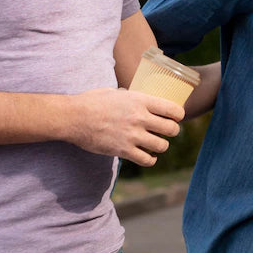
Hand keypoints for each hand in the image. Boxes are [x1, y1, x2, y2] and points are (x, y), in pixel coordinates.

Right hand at [66, 88, 184, 166]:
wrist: (73, 117)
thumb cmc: (92, 101)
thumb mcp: (116, 93)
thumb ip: (132, 98)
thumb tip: (141, 100)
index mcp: (140, 101)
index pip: (173, 109)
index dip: (178, 115)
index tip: (176, 117)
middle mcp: (140, 118)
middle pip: (172, 129)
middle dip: (172, 131)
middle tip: (166, 131)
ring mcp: (132, 135)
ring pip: (162, 146)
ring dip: (161, 146)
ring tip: (156, 144)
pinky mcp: (123, 151)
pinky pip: (147, 160)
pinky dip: (150, 159)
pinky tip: (147, 156)